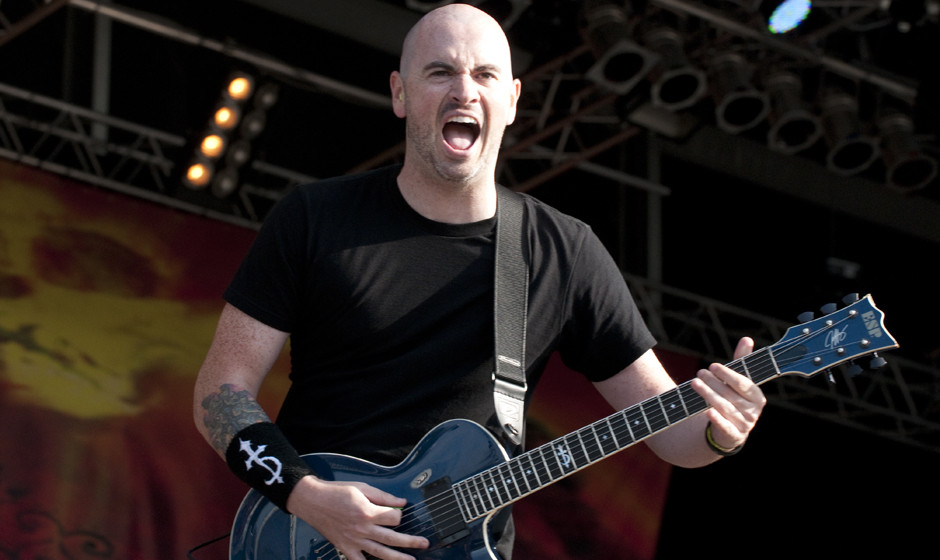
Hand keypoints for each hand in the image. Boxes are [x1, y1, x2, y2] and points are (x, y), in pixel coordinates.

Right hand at [286, 476, 429, 559]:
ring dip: (398, 558)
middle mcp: (362, 529)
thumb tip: (401, 503)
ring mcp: (354, 541)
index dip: (399, 514)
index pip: (394, 518)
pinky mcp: (345, 548)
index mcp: (367, 512)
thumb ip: (383, 497)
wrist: (313, 500)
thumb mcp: (362, 487)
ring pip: (380, 553)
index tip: (399, 512)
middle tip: (424, 543)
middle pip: (392, 538)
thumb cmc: (336, 492)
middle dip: (411, 541)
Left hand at [692, 337, 765, 450]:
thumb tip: (747, 339)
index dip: (728, 374)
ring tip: (694, 383)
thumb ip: (742, 361)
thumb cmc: (734, 398)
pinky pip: (725, 426)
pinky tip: (707, 411)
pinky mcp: (734, 436)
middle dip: (714, 382)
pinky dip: (717, 419)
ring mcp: (745, 425)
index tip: (713, 365)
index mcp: (756, 396)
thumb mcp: (737, 380)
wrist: (730, 429)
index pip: (743, 383)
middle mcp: (753, 411)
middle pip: (731, 394)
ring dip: (709, 395)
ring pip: (725, 408)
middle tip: (699, 372)